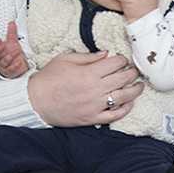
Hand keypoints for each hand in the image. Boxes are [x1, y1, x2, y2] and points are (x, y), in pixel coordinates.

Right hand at [0, 21, 28, 77]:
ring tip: (16, 52)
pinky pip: (10, 69)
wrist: (19, 67)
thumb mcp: (13, 43)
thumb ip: (12, 33)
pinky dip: (15, 66)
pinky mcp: (9, 72)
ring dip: (9, 57)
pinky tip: (19, 62)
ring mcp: (4, 66)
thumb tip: (12, 23)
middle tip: (4, 46)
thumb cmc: (14, 55)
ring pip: (3, 62)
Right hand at [27, 51, 143, 126]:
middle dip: (132, 72)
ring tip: (139, 86)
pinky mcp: (92, 118)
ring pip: (123, 97)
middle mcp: (95, 89)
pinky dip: (125, 109)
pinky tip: (129, 103)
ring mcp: (95, 105)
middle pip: (123, 78)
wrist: (34, 102)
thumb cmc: (48, 78)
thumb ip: (89, 56)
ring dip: (135, 90)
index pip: (116, 63)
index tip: (122, 60)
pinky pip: (114, 115)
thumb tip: (106, 53)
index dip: (122, 60)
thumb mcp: (66, 59)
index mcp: (89, 73)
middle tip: (134, 71)